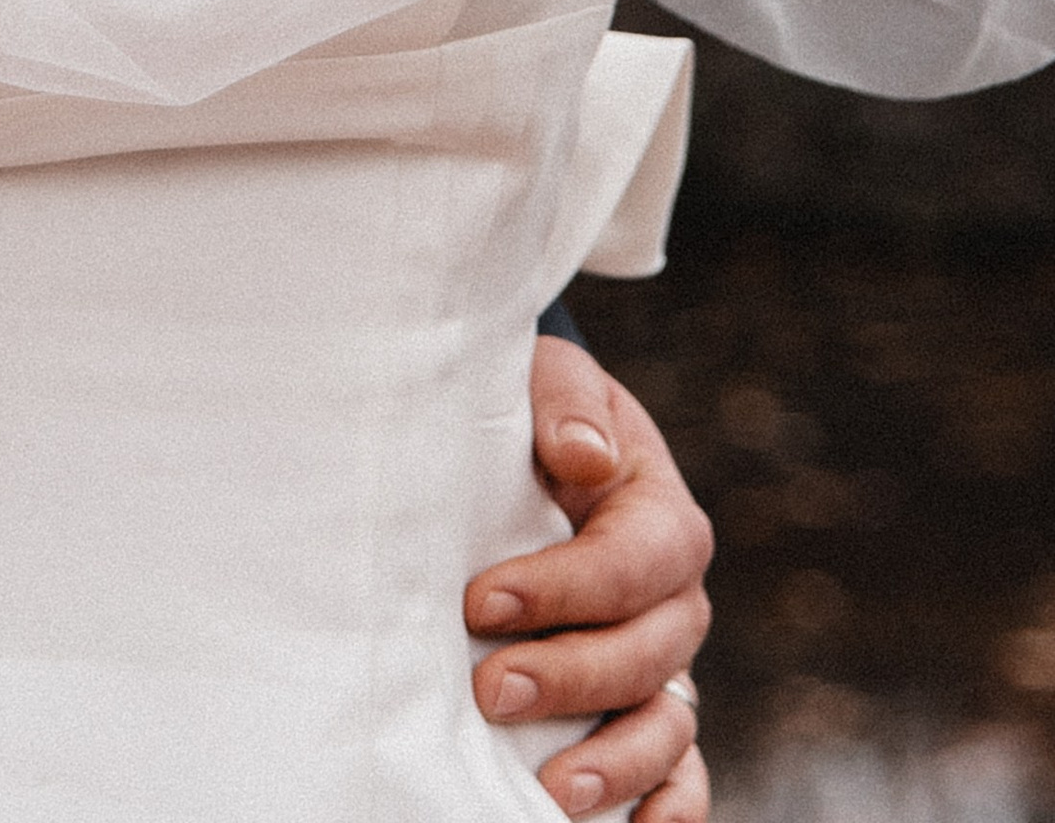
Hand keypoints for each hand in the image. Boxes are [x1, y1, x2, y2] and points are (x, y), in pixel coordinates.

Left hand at [469, 338, 710, 815]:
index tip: (481, 599)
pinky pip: (682, 777)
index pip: (631, 564)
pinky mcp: (649, 713)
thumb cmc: (538, 415)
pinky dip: (669, 812)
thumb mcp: (548, 383)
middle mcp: (677, 603)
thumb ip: (566, 404)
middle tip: (489, 689)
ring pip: (667, 728)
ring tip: (550, 792)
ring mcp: (668, 666)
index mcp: (661, 519)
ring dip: (614, 765)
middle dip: (570, 679)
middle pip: (646, 655)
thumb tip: (581, 452)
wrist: (541, 450)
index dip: (563, 587)